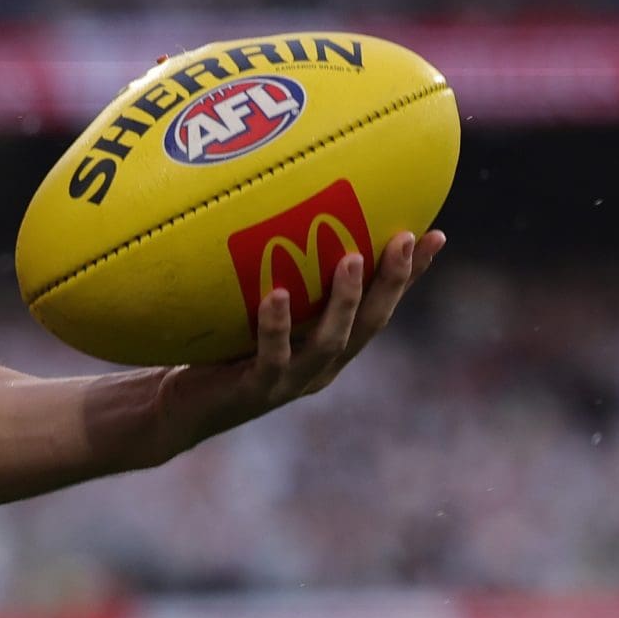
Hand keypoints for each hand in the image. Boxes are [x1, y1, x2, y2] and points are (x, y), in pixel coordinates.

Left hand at [155, 229, 447, 451]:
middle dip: (393, 282)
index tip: (437, 234)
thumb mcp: (249, 309)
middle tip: (406, 238)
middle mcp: (322, 366)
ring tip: (352, 258)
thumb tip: (277, 209)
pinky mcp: (257, 390)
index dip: (411, 275)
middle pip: (371, 323)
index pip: (381, 306)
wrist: (182, 408)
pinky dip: (275, 326)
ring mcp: (292, 381)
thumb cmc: (217, 350)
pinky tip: (275, 295)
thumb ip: (273, 276)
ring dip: (345, 300)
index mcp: (331, 346)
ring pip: (331, 341)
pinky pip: (271, 356)